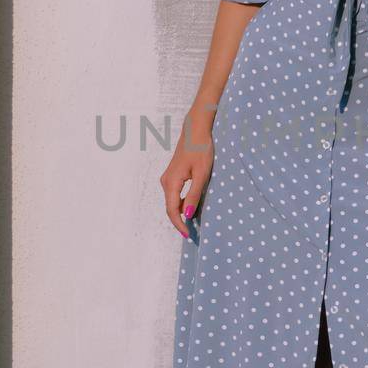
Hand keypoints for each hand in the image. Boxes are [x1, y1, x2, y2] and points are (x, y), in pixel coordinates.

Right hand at [160, 107, 215, 237]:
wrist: (196, 130)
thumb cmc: (201, 150)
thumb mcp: (201, 174)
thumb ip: (194, 195)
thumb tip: (188, 215)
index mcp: (171, 182)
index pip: (172, 210)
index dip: (180, 225)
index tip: (189, 236)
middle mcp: (166, 182)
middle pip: (171, 208)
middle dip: (180, 221)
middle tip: (192, 234)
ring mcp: (168, 178)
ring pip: (172, 201)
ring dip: (182, 212)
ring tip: (194, 223)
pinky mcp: (172, 175)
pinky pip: (175, 194)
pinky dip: (182, 203)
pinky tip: (192, 206)